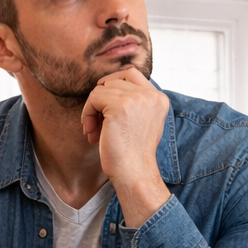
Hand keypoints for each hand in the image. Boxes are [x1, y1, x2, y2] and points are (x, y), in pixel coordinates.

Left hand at [82, 67, 170, 226]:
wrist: (134, 173)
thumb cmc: (132, 154)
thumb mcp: (141, 121)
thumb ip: (133, 102)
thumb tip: (105, 85)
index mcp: (159, 98)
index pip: (131, 73)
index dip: (113, 83)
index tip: (103, 104)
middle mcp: (151, 95)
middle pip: (114, 80)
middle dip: (101, 99)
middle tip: (98, 123)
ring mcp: (137, 98)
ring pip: (101, 89)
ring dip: (92, 110)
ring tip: (94, 132)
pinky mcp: (120, 105)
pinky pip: (94, 98)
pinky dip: (87, 114)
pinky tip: (91, 133)